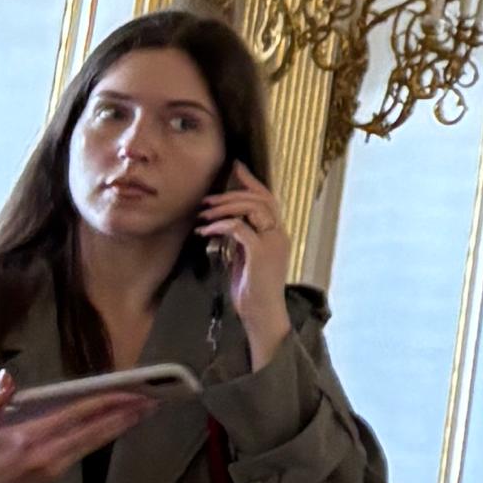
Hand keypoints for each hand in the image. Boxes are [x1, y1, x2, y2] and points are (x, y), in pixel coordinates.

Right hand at [0, 371, 157, 482]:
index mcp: (26, 440)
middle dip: (126, 416)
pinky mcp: (49, 478)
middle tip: (155, 401)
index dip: (107, 402)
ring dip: (119, 427)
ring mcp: (50, 470)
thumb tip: (7, 377)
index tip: (131, 392)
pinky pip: (83, 453)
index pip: (77, 416)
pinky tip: (113, 428)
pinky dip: (101, 438)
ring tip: (143, 412)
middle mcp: (45, 457)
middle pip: (95, 432)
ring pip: (93, 444)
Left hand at [199, 169, 291, 365]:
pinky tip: (206, 230)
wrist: (262, 315)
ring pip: (252, 208)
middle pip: (261, 198)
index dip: (252, 181)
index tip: (236, 166)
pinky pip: (240, 228)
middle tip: (208, 198)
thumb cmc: (252, 291)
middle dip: (232, 193)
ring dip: (225, 206)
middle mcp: (279, 233)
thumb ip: (242, 240)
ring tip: (204, 213)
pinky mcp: (261, 253)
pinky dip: (221, 225)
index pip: (268, 198)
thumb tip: (224, 224)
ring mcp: (272, 242)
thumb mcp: (246, 259)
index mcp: (277, 234)